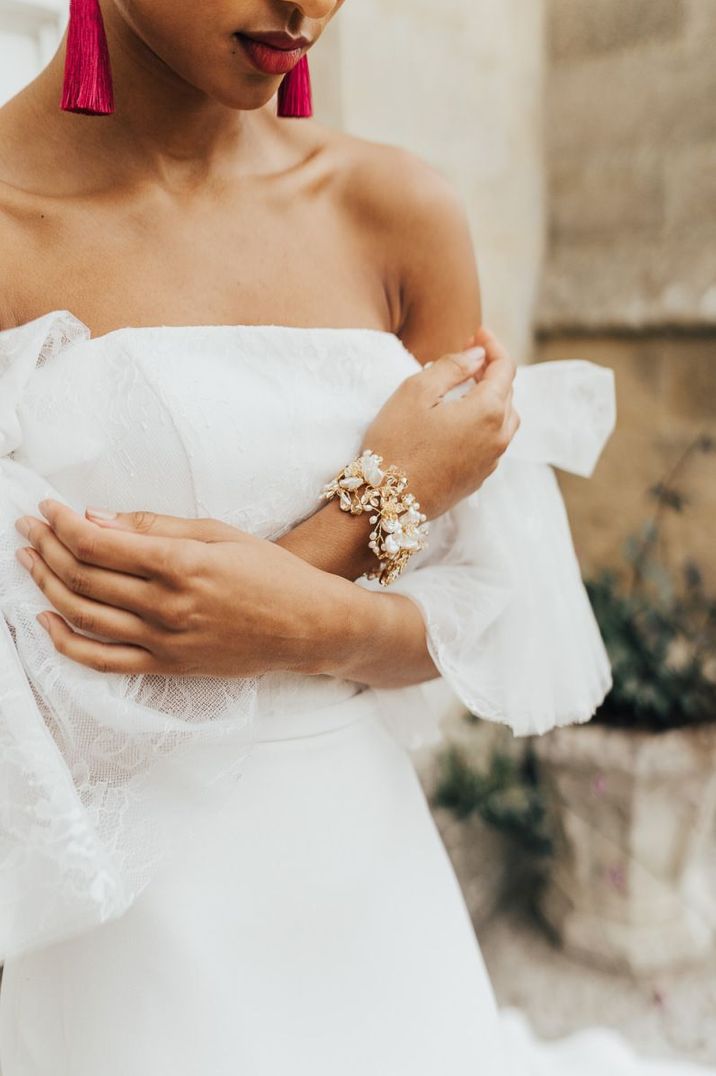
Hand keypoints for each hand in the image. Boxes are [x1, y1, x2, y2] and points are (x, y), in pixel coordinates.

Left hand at [14, 501, 349, 676]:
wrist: (310, 627)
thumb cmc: (272, 574)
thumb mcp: (220, 533)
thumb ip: (157, 526)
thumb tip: (98, 518)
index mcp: (181, 563)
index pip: (98, 543)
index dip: (62, 523)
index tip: (47, 507)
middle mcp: (167, 605)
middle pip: (83, 576)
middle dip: (46, 546)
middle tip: (27, 526)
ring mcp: (165, 641)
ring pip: (83, 615)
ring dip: (46, 586)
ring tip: (28, 562)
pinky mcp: (168, 667)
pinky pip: (103, 661)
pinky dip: (66, 644)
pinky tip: (45, 621)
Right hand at [362, 327, 519, 518]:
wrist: (387, 501)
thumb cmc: (396, 443)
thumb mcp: (417, 391)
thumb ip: (452, 366)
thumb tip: (478, 356)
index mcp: (488, 411)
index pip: (505, 368)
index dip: (493, 346)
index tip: (477, 334)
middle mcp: (498, 437)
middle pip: (507, 394)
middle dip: (491, 371)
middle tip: (467, 356)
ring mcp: (490, 462)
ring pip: (504, 420)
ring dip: (491, 398)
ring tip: (467, 387)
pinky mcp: (478, 479)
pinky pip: (492, 443)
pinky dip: (484, 423)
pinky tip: (460, 420)